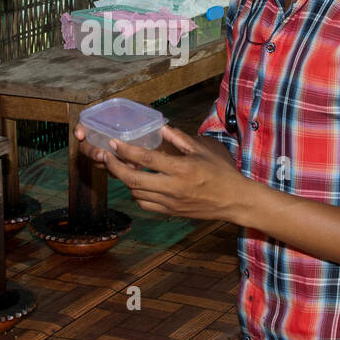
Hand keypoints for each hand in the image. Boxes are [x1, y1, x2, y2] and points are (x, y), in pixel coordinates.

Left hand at [73, 122, 246, 222]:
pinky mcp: (170, 213)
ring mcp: (170, 203)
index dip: (126, 150)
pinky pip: (145, 205)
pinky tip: (138, 184)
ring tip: (122, 168)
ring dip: (126, 180)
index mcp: (181, 169)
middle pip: (133, 179)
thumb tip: (160, 127)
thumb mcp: (202, 151)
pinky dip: (137, 194)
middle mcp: (173, 187)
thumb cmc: (221, 173)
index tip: (113, 143)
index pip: (146, 158)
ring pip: (136, 192)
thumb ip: (179, 139)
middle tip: (106, 157)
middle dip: (115, 167)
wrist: (234, 201)